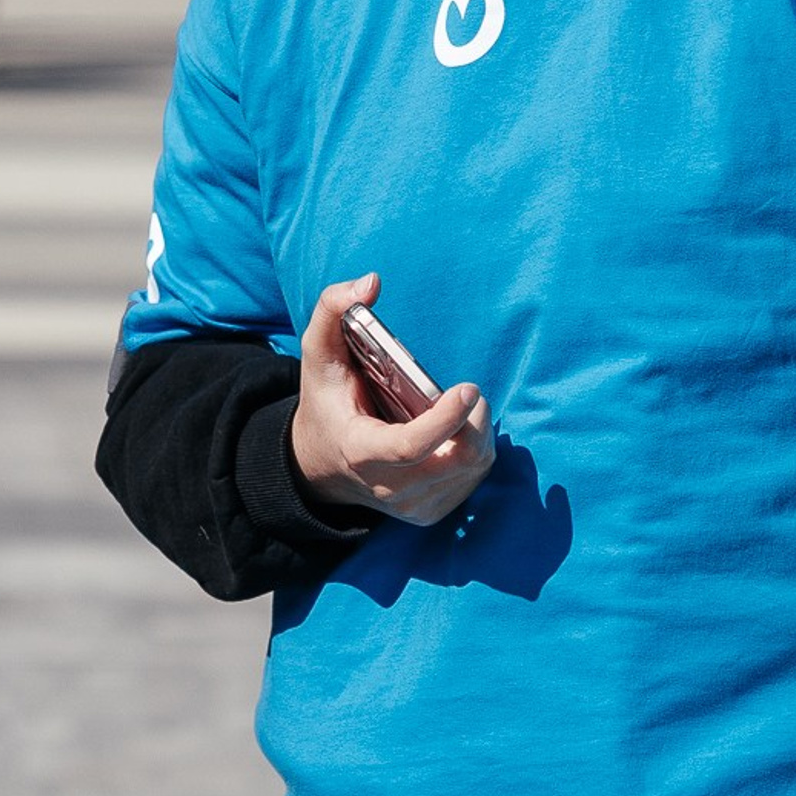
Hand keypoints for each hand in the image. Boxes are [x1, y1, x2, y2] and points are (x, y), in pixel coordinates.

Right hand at [286, 274, 494, 527]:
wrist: (319, 466)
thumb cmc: (326, 401)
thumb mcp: (318, 354)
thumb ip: (333, 310)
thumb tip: (371, 282)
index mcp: (360, 450)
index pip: (411, 447)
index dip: (444, 419)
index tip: (468, 387)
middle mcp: (389, 487)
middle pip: (455, 460)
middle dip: (473, 422)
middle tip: (468, 393)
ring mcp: (412, 506)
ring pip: (471, 469)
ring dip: (478, 433)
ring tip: (462, 409)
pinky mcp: (430, 513)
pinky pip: (473, 480)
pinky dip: (476, 451)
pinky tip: (458, 433)